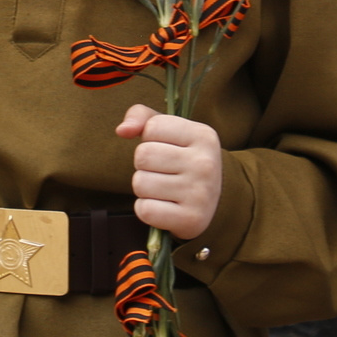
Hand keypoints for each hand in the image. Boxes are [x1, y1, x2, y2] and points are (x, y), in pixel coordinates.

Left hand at [118, 104, 222, 241]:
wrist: (215, 202)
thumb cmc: (183, 159)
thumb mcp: (170, 131)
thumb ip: (142, 117)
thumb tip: (122, 130)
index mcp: (203, 135)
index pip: (152, 127)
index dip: (149, 138)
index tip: (165, 147)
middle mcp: (205, 163)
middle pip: (143, 156)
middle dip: (144, 164)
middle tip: (162, 171)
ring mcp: (199, 193)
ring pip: (140, 183)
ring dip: (144, 188)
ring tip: (164, 189)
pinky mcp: (191, 219)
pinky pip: (145, 210)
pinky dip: (146, 209)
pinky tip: (164, 207)